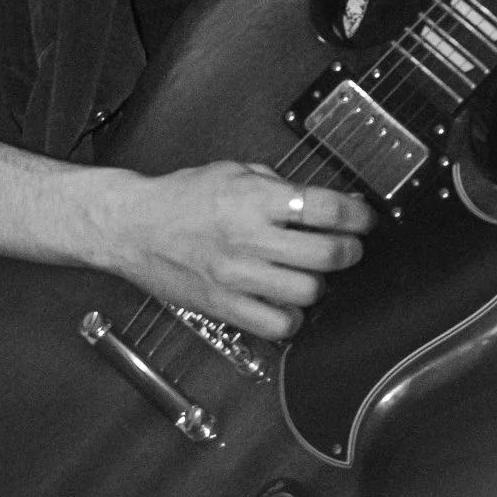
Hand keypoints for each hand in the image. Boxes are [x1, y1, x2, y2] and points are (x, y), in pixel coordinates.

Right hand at [87, 161, 370, 339]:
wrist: (132, 227)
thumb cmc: (181, 198)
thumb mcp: (233, 171)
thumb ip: (278, 185)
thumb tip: (324, 200)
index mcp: (254, 199)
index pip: (326, 209)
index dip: (357, 216)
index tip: (364, 219)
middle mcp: (249, 238)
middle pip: (327, 255)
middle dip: (350, 250)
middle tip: (349, 247)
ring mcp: (237, 277)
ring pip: (308, 293)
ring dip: (319, 284)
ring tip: (311, 273)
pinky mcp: (224, 306)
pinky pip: (277, 325)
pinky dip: (291, 317)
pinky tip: (286, 301)